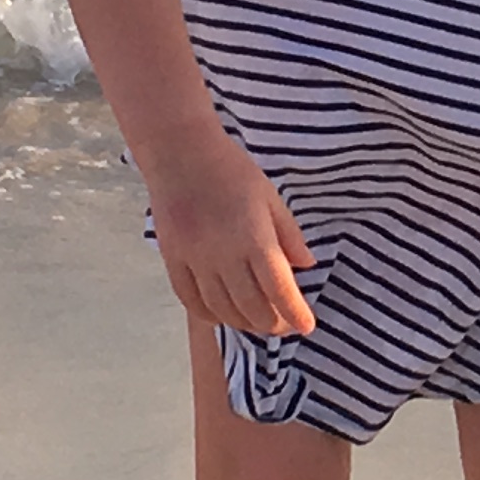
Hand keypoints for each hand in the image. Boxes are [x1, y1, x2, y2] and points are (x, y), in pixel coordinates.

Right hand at [154, 141, 317, 337]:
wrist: (180, 153)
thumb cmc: (231, 171)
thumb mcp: (270, 198)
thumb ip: (289, 235)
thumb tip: (307, 265)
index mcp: (254, 237)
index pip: (280, 289)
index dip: (296, 314)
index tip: (307, 326)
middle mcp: (224, 254)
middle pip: (252, 308)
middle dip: (273, 324)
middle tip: (284, 324)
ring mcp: (195, 260)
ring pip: (223, 310)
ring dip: (244, 323)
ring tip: (258, 322)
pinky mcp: (173, 259)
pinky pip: (191, 301)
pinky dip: (210, 315)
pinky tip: (224, 315)